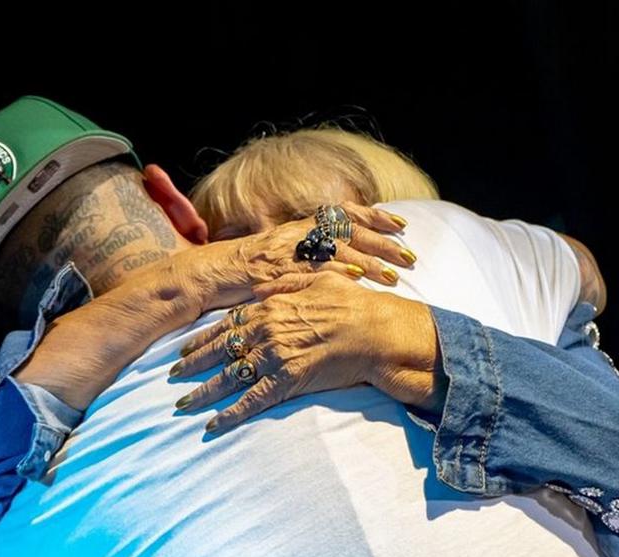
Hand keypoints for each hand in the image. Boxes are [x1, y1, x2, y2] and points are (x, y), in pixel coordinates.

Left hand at [170, 272, 444, 432]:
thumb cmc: (353, 304)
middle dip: (192, 364)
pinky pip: (252, 401)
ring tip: (182, 404)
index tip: (185, 347)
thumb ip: (286, 283)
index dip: (203, 338)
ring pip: (228, 377)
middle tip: (172, 376)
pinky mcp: (287, 381)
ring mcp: (274, 356)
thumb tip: (262, 287)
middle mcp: (265, 330)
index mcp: (270, 305)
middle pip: (219, 350)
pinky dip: (230, 415)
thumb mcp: (317, 280)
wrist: (376, 331)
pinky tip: (213, 425)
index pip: (226, 324)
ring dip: (203, 393)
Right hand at [173, 202, 417, 313]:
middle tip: (411, 255)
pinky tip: (358, 281)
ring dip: (368, 263)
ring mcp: (288, 252)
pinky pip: (312, 271)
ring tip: (394, 275)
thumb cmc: (242, 270)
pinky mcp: (279, 271)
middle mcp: (297, 233)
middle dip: (383, 242)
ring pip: (338, 252)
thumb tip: (339, 258)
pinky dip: (337, 274)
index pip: (344, 213)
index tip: (402, 223)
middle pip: (350, 231)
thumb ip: (307, 253)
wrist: (207, 276)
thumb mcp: (279, 255)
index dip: (375, 216)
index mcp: (300, 226)